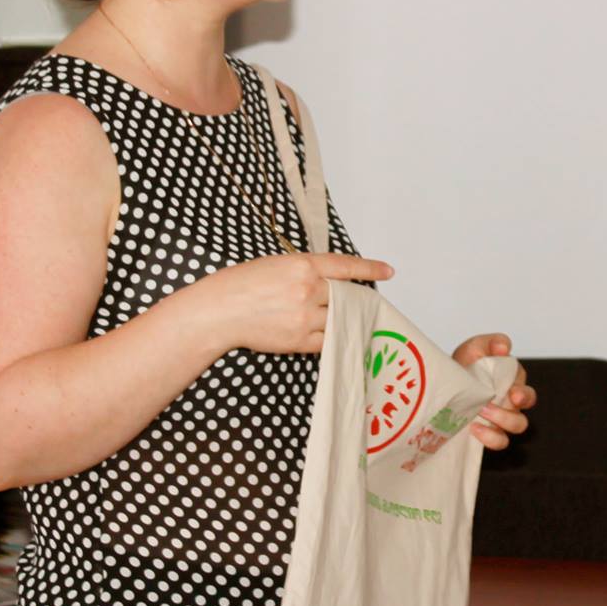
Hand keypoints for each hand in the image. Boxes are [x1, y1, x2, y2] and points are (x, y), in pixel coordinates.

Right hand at [190, 252, 393, 354]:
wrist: (218, 311)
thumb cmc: (240, 284)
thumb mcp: (275, 264)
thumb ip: (303, 271)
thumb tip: (326, 281)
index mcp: (302, 265)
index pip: (345, 266)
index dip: (370, 268)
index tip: (387, 271)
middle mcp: (308, 290)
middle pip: (346, 296)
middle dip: (355, 300)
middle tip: (361, 302)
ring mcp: (304, 317)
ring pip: (339, 320)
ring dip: (342, 320)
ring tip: (338, 319)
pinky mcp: (298, 340)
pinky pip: (326, 341)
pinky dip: (329, 337)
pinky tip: (325, 334)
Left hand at [453, 333, 536, 451]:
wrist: (444, 381)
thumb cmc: (466, 363)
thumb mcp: (476, 346)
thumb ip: (493, 342)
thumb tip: (504, 347)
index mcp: (511, 386)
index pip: (526, 394)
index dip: (523, 396)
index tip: (514, 394)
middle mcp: (508, 407)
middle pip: (522, 418)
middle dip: (509, 415)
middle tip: (488, 407)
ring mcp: (498, 422)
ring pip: (512, 431)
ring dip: (499, 423)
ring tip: (479, 413)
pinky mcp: (486, 433)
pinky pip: (498, 442)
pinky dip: (489, 438)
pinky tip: (474, 429)